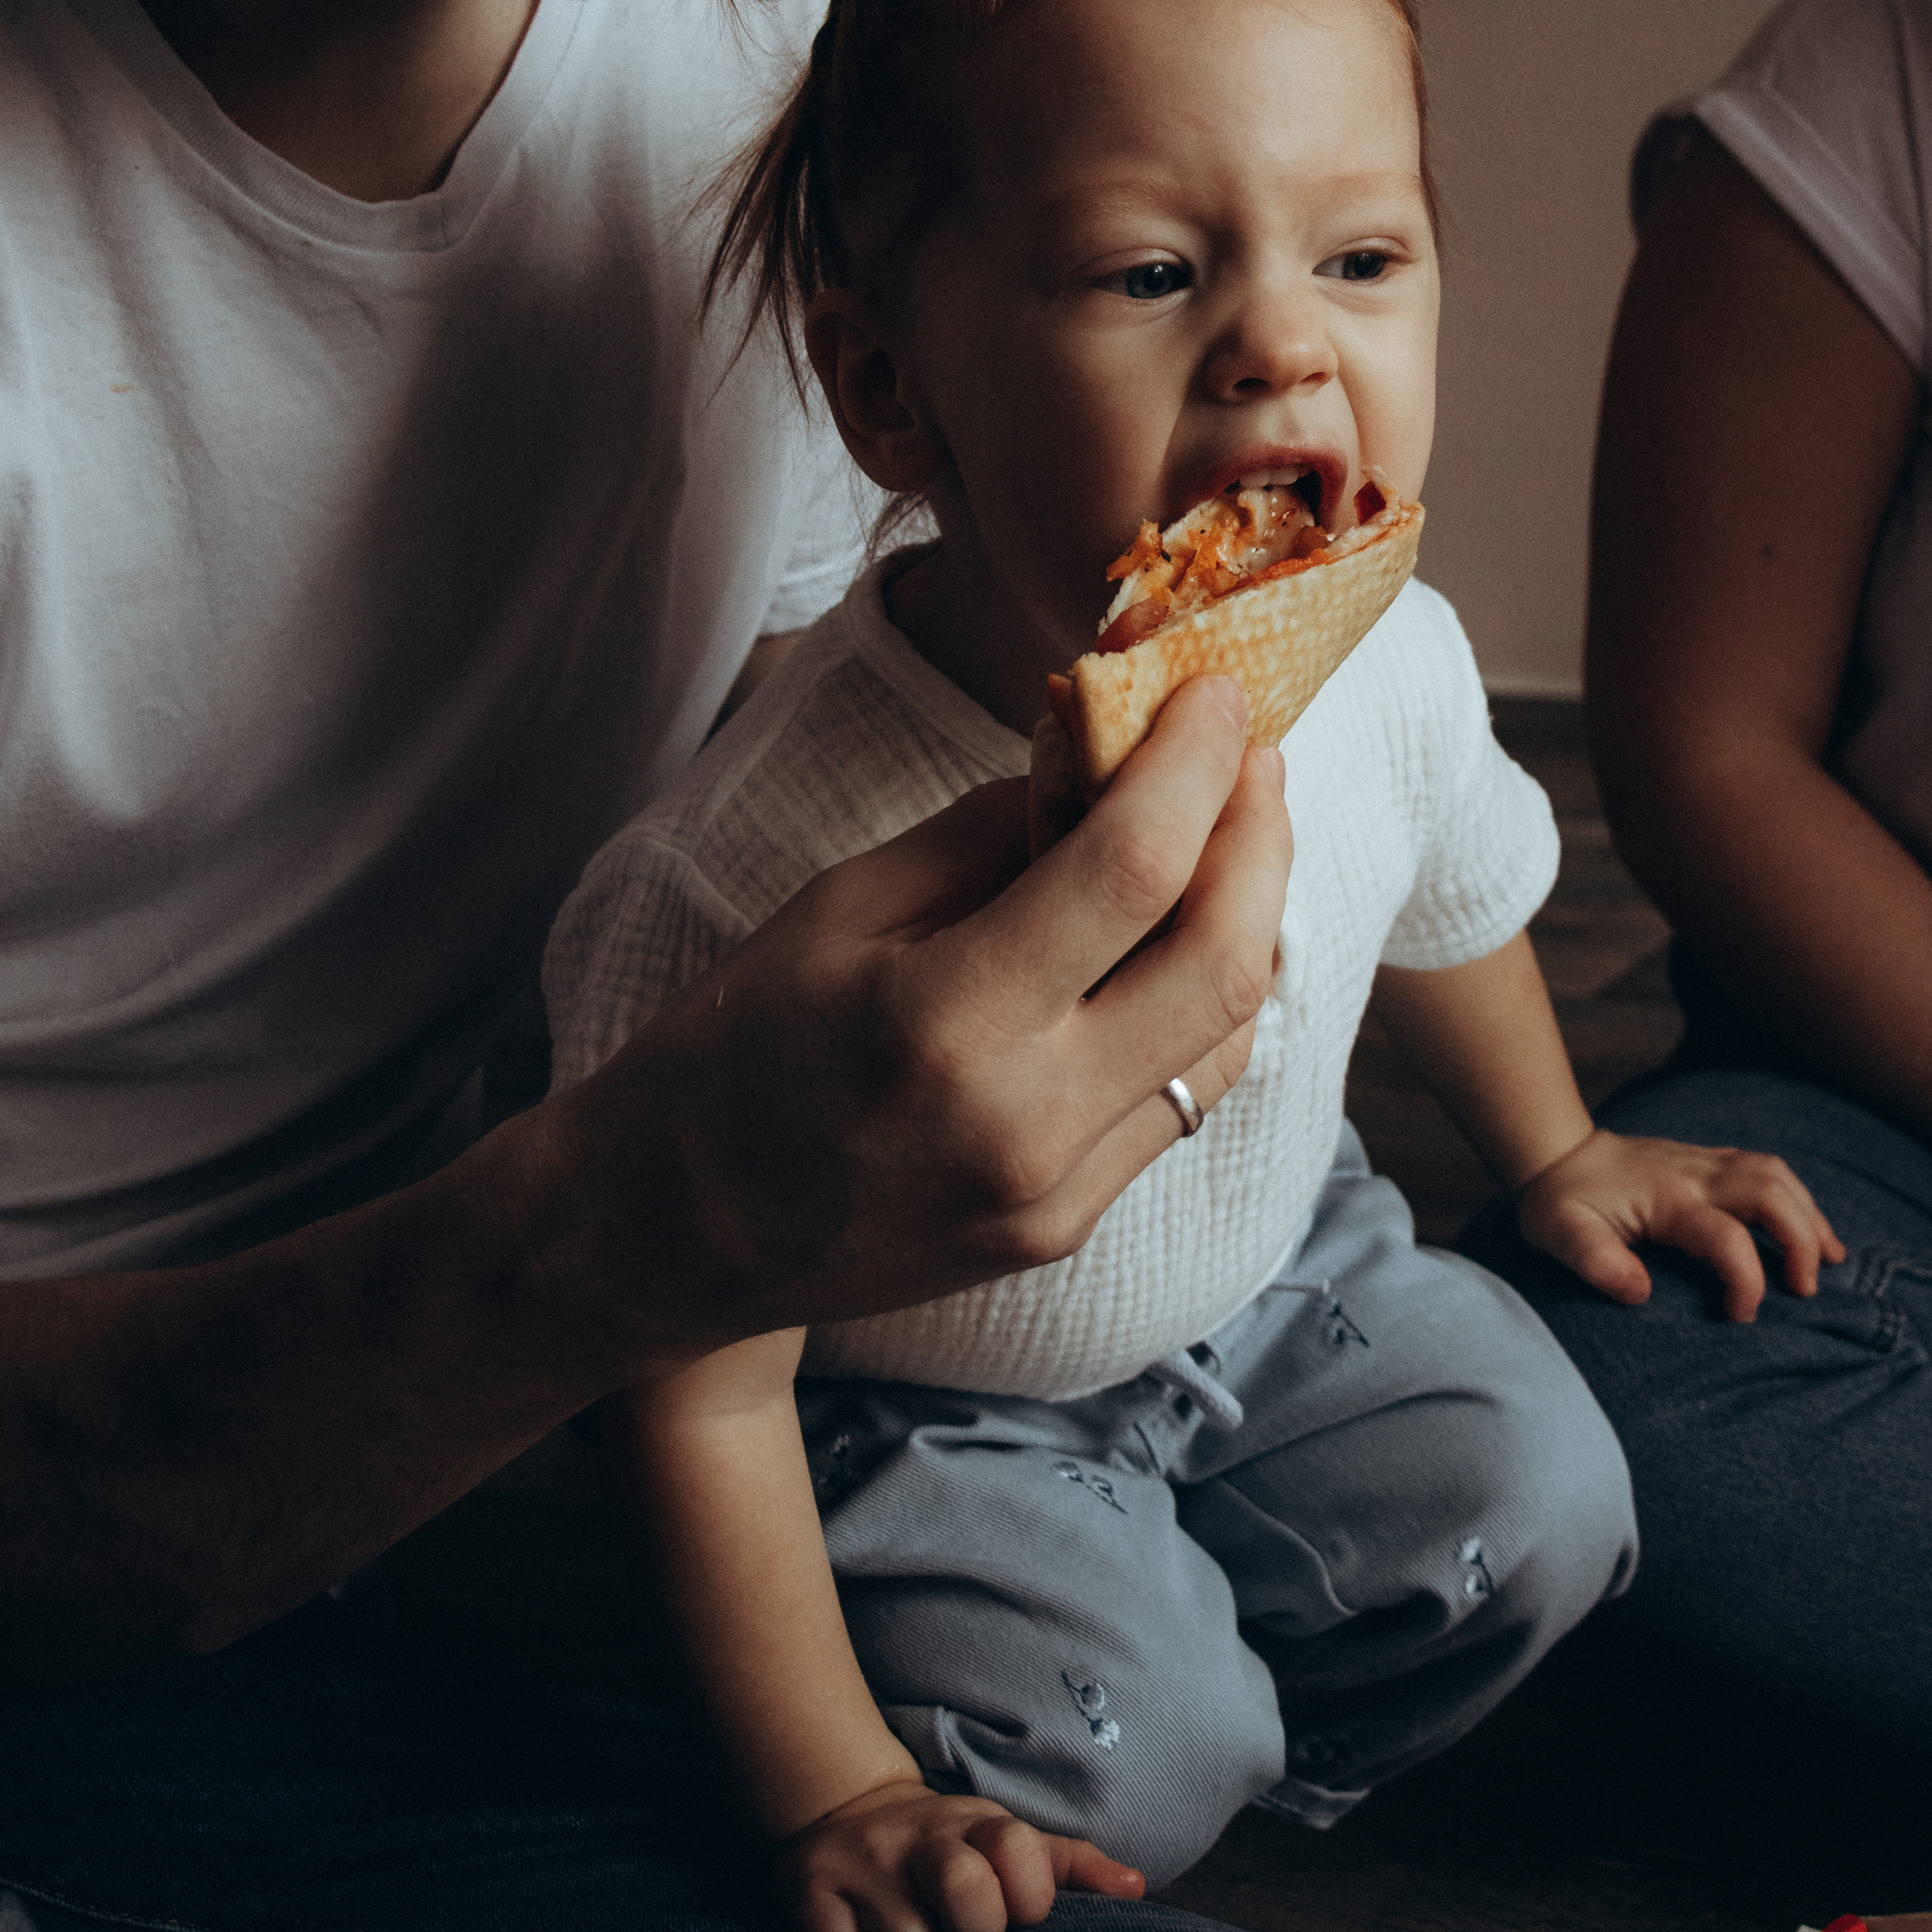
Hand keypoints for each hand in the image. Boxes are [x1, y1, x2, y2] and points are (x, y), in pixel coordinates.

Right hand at [537, 675, 1291, 1364]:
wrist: (671, 1234)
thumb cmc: (733, 1047)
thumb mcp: (839, 907)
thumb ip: (987, 834)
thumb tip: (1104, 761)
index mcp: (943, 1021)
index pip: (1129, 871)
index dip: (1195, 766)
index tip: (1217, 696)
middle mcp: (1023, 1121)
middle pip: (1220, 961)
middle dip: (1260, 837)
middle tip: (1251, 754)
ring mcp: (1057, 1192)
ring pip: (1226, 1037)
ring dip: (1251, 918)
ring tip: (1233, 832)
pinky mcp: (1067, 1227)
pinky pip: (1182, 1098)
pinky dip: (1206, 1002)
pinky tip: (1187, 935)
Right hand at [773, 1772, 1143, 1931]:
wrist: (843, 1808)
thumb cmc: (947, 1845)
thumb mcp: (1005, 1840)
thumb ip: (1070, 1868)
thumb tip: (1137, 1888)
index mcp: (974, 1824)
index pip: (1018, 1852)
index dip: (1031, 1899)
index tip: (1023, 1920)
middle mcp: (917, 1837)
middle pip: (966, 1892)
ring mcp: (862, 1865)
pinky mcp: (810, 1894)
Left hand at [1516, 1127, 1845, 1321]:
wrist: (1556, 1150)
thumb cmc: (1560, 1202)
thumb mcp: (1560, 1235)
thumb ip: (1596, 1263)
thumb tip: (1639, 1293)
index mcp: (1666, 1198)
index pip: (1727, 1236)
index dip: (1745, 1281)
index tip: (1738, 1317)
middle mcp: (1694, 1174)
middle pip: (1769, 1191)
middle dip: (1800, 1240)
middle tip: (1805, 1290)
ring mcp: (1705, 1162)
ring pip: (1777, 1175)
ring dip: (1808, 1216)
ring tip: (1829, 1262)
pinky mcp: (1709, 1161)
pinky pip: (1769, 1171)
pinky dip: (1798, 1200)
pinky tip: (1813, 1231)